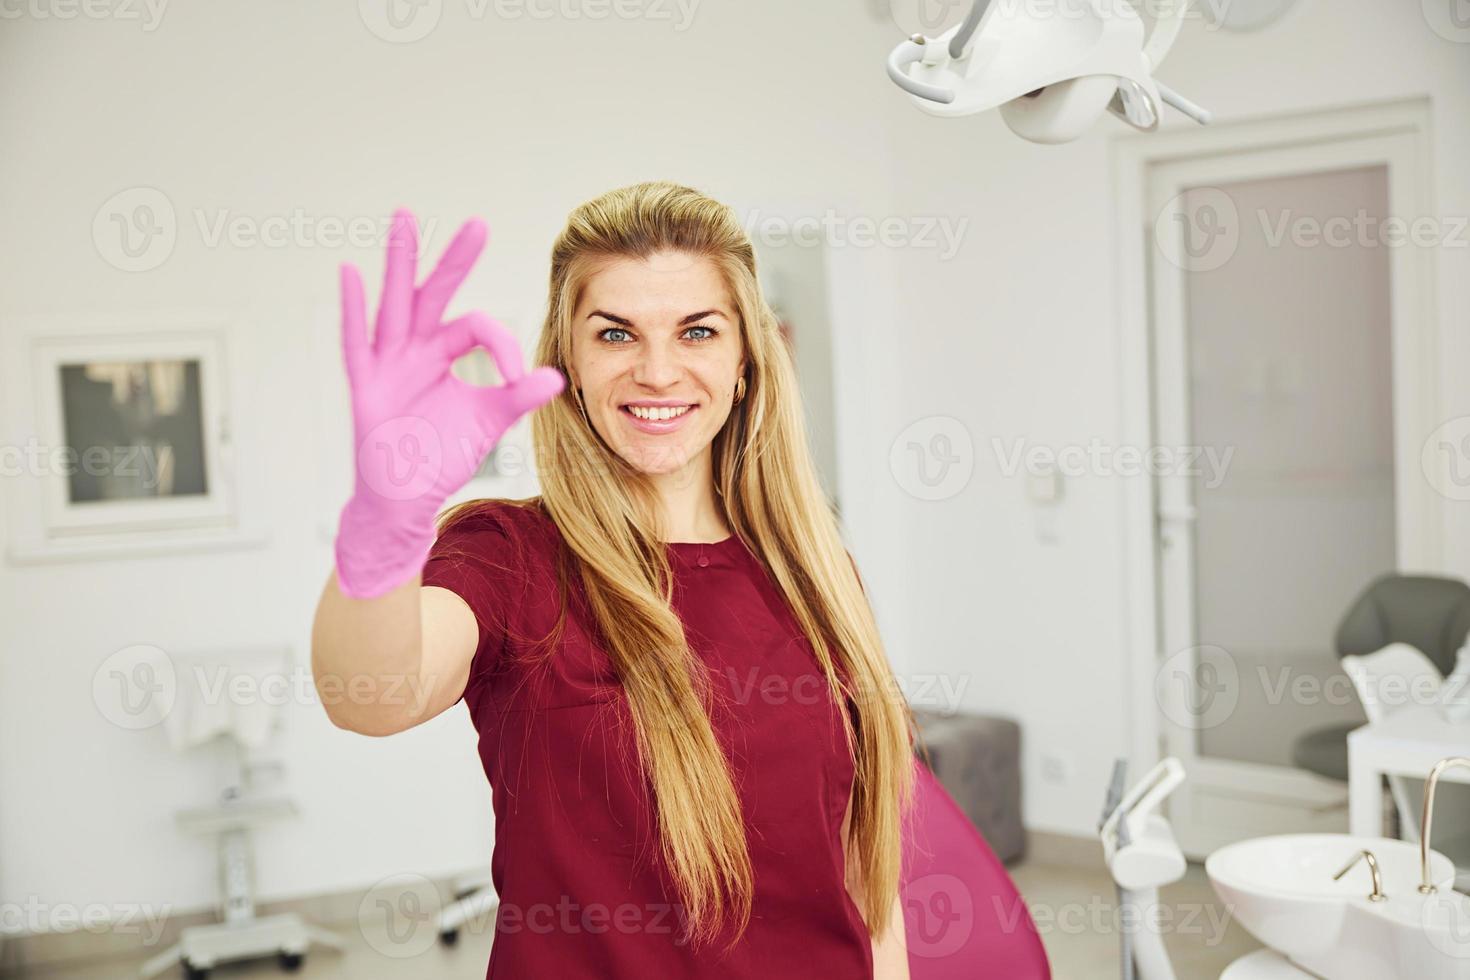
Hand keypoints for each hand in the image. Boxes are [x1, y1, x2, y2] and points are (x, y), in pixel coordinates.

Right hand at [332, 208, 564, 598]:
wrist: (406, 498)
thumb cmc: (440, 455)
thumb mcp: (487, 422)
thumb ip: (517, 396)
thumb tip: (556, 377)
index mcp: (442, 352)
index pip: (475, 327)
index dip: (503, 345)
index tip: (521, 378)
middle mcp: (413, 349)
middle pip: (434, 294)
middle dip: (454, 260)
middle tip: (477, 224)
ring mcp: (386, 364)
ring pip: (394, 305)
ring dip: (399, 263)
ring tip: (404, 219)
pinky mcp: (365, 387)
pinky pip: (355, 343)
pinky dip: (352, 310)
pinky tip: (350, 274)